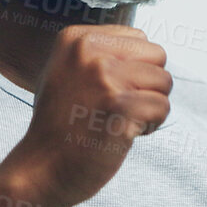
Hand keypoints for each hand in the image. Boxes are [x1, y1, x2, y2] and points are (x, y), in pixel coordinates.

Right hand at [6, 24, 171, 206]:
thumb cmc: (62, 125)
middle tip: (117, 108)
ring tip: (117, 120)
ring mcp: (104, 77)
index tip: (107, 91)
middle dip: (147, 85)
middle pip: (158, 56)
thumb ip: (104, 53)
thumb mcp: (69, 72)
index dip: (134, 69)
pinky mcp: (120, 105)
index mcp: (77, 38)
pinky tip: (121, 134)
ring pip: (164, 82)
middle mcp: (89, 51)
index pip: (140, 38)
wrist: (42, 168)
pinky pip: (162, 107)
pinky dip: (150, 126)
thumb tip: (149, 48)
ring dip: (149, 107)